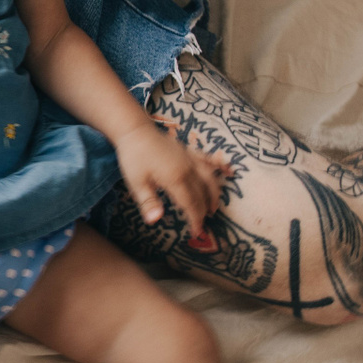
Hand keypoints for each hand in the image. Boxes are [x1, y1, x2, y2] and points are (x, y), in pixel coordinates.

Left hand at [112, 121, 230, 233]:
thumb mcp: (136, 183)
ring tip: (213, 209)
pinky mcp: (189, 151)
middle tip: (202, 224)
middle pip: (202, 195)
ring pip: (210, 179)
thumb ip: (148, 202)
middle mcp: (188, 169)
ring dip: (214, 195)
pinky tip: (229, 171)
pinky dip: (220, 167)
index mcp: (176, 179)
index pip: (191, 204)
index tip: (196, 232)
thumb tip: (155, 221)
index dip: (195, 220)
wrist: (135, 130)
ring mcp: (191, 159)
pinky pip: (209, 160)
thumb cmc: (133, 157)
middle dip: (203, 211)